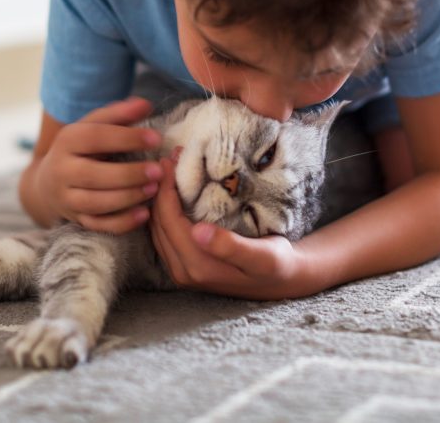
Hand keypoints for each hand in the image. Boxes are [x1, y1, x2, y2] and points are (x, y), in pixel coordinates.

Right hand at [35, 97, 163, 233]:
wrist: (49, 182)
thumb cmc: (82, 147)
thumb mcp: (93, 126)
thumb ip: (119, 114)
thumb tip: (146, 104)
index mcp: (66, 141)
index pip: (95, 137)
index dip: (126, 138)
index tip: (155, 138)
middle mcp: (61, 171)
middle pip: (94, 175)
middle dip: (129, 174)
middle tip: (158, 170)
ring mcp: (66, 199)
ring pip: (96, 203)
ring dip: (128, 198)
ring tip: (154, 188)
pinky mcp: (75, 219)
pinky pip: (98, 225)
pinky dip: (122, 223)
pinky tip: (144, 214)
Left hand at [147, 155, 317, 299]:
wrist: (282, 281)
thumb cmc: (276, 264)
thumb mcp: (262, 257)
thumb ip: (229, 247)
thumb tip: (197, 232)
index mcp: (198, 266)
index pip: (168, 221)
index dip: (165, 189)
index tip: (171, 160)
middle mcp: (183, 272)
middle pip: (158, 223)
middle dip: (160, 189)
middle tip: (170, 159)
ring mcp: (181, 271)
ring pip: (158, 229)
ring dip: (161, 198)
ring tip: (171, 170)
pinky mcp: (184, 267)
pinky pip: (164, 235)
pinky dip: (166, 211)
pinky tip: (174, 192)